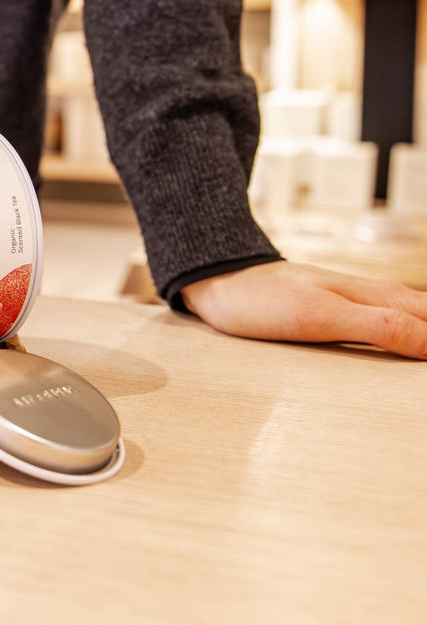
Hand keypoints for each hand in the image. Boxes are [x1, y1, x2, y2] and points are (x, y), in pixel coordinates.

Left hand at [184, 261, 426, 358]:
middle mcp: (380, 297)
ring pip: (421, 319)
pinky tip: (419, 342)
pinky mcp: (348, 312)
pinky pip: (399, 323)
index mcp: (382, 299)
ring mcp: (364, 303)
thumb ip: (377, 326)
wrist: (218, 281)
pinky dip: (418, 334)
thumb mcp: (318, 317)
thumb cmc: (260, 302)